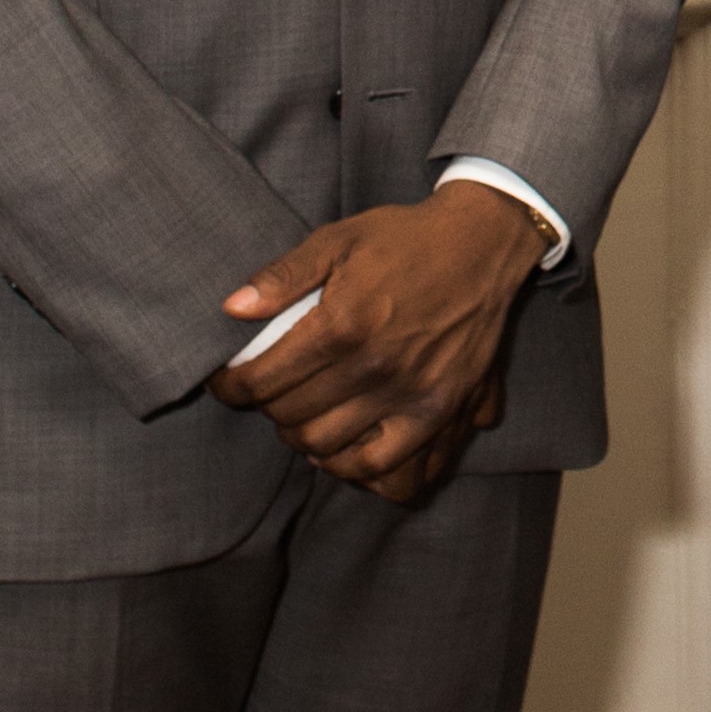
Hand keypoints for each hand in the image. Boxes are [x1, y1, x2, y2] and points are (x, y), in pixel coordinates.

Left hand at [212, 187, 550, 506]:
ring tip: (305, 418)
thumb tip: (232, 308)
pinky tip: (348, 449)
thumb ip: (283, 275)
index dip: (232, 386)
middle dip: (268, 408)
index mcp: (342, 325)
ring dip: (306, 439)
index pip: (262, 381)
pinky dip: (361, 471)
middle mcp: (376, 369)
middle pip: (292, 419)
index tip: (227, 382)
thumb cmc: (405, 239)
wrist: (483, 244)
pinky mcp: (443, 413)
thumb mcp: (338, 239)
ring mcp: (412, 397)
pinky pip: (393, 472)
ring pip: (332, 451)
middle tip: (271, 392)